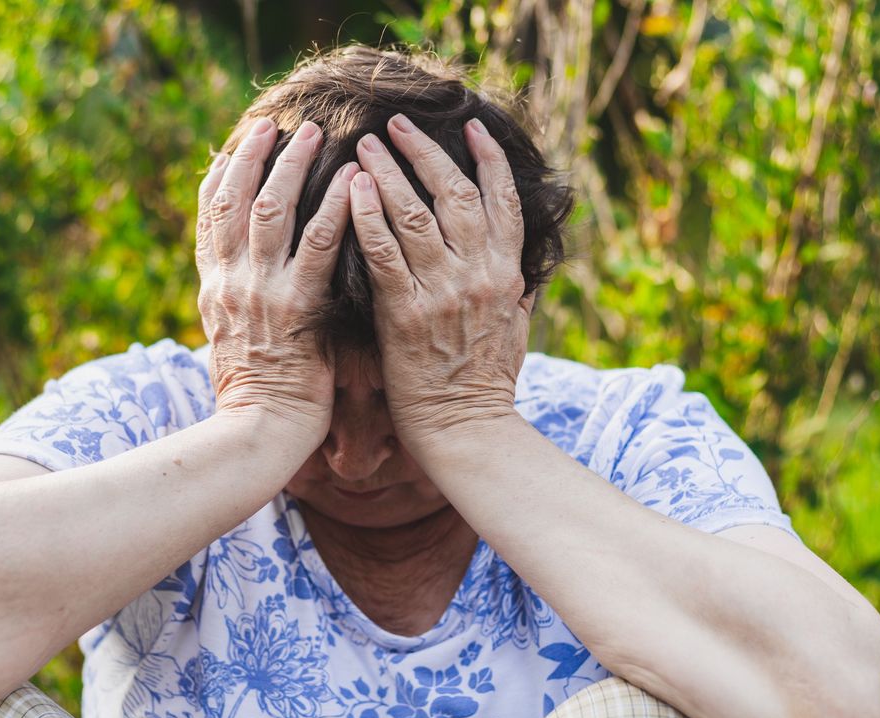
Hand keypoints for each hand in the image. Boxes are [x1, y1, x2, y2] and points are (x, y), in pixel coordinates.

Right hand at [196, 117, 359, 442]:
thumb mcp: (235, 345)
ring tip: (314, 135)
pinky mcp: (296, 309)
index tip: (232, 148)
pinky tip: (354, 183)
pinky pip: (318, 247)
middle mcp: (230, 284)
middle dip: (253, 157)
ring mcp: (261, 293)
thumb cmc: (257, 399)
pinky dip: (336, 209)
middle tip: (274, 124)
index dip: (220, 179)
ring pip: (271, 211)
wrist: (259, 436)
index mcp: (214, 290)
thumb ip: (241, 308)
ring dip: (292, 167)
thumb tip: (248, 289)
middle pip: (234, 201)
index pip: (209, 221)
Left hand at [348, 114, 529, 452]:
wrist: (466, 432)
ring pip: (416, 213)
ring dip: (389, 172)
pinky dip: (367, 216)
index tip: (471, 128)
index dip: (488, 159)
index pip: (503, 201)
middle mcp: (479, 275)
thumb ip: (518, 293)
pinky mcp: (405, 313)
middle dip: (425, 152)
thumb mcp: (516, 331)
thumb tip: (527, 271)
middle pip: (455, 193)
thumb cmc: (485, 386)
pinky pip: (384, 252)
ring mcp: (443, 292)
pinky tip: (352, 189)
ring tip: (366, 144)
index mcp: (506, 275)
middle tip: (397, 124)